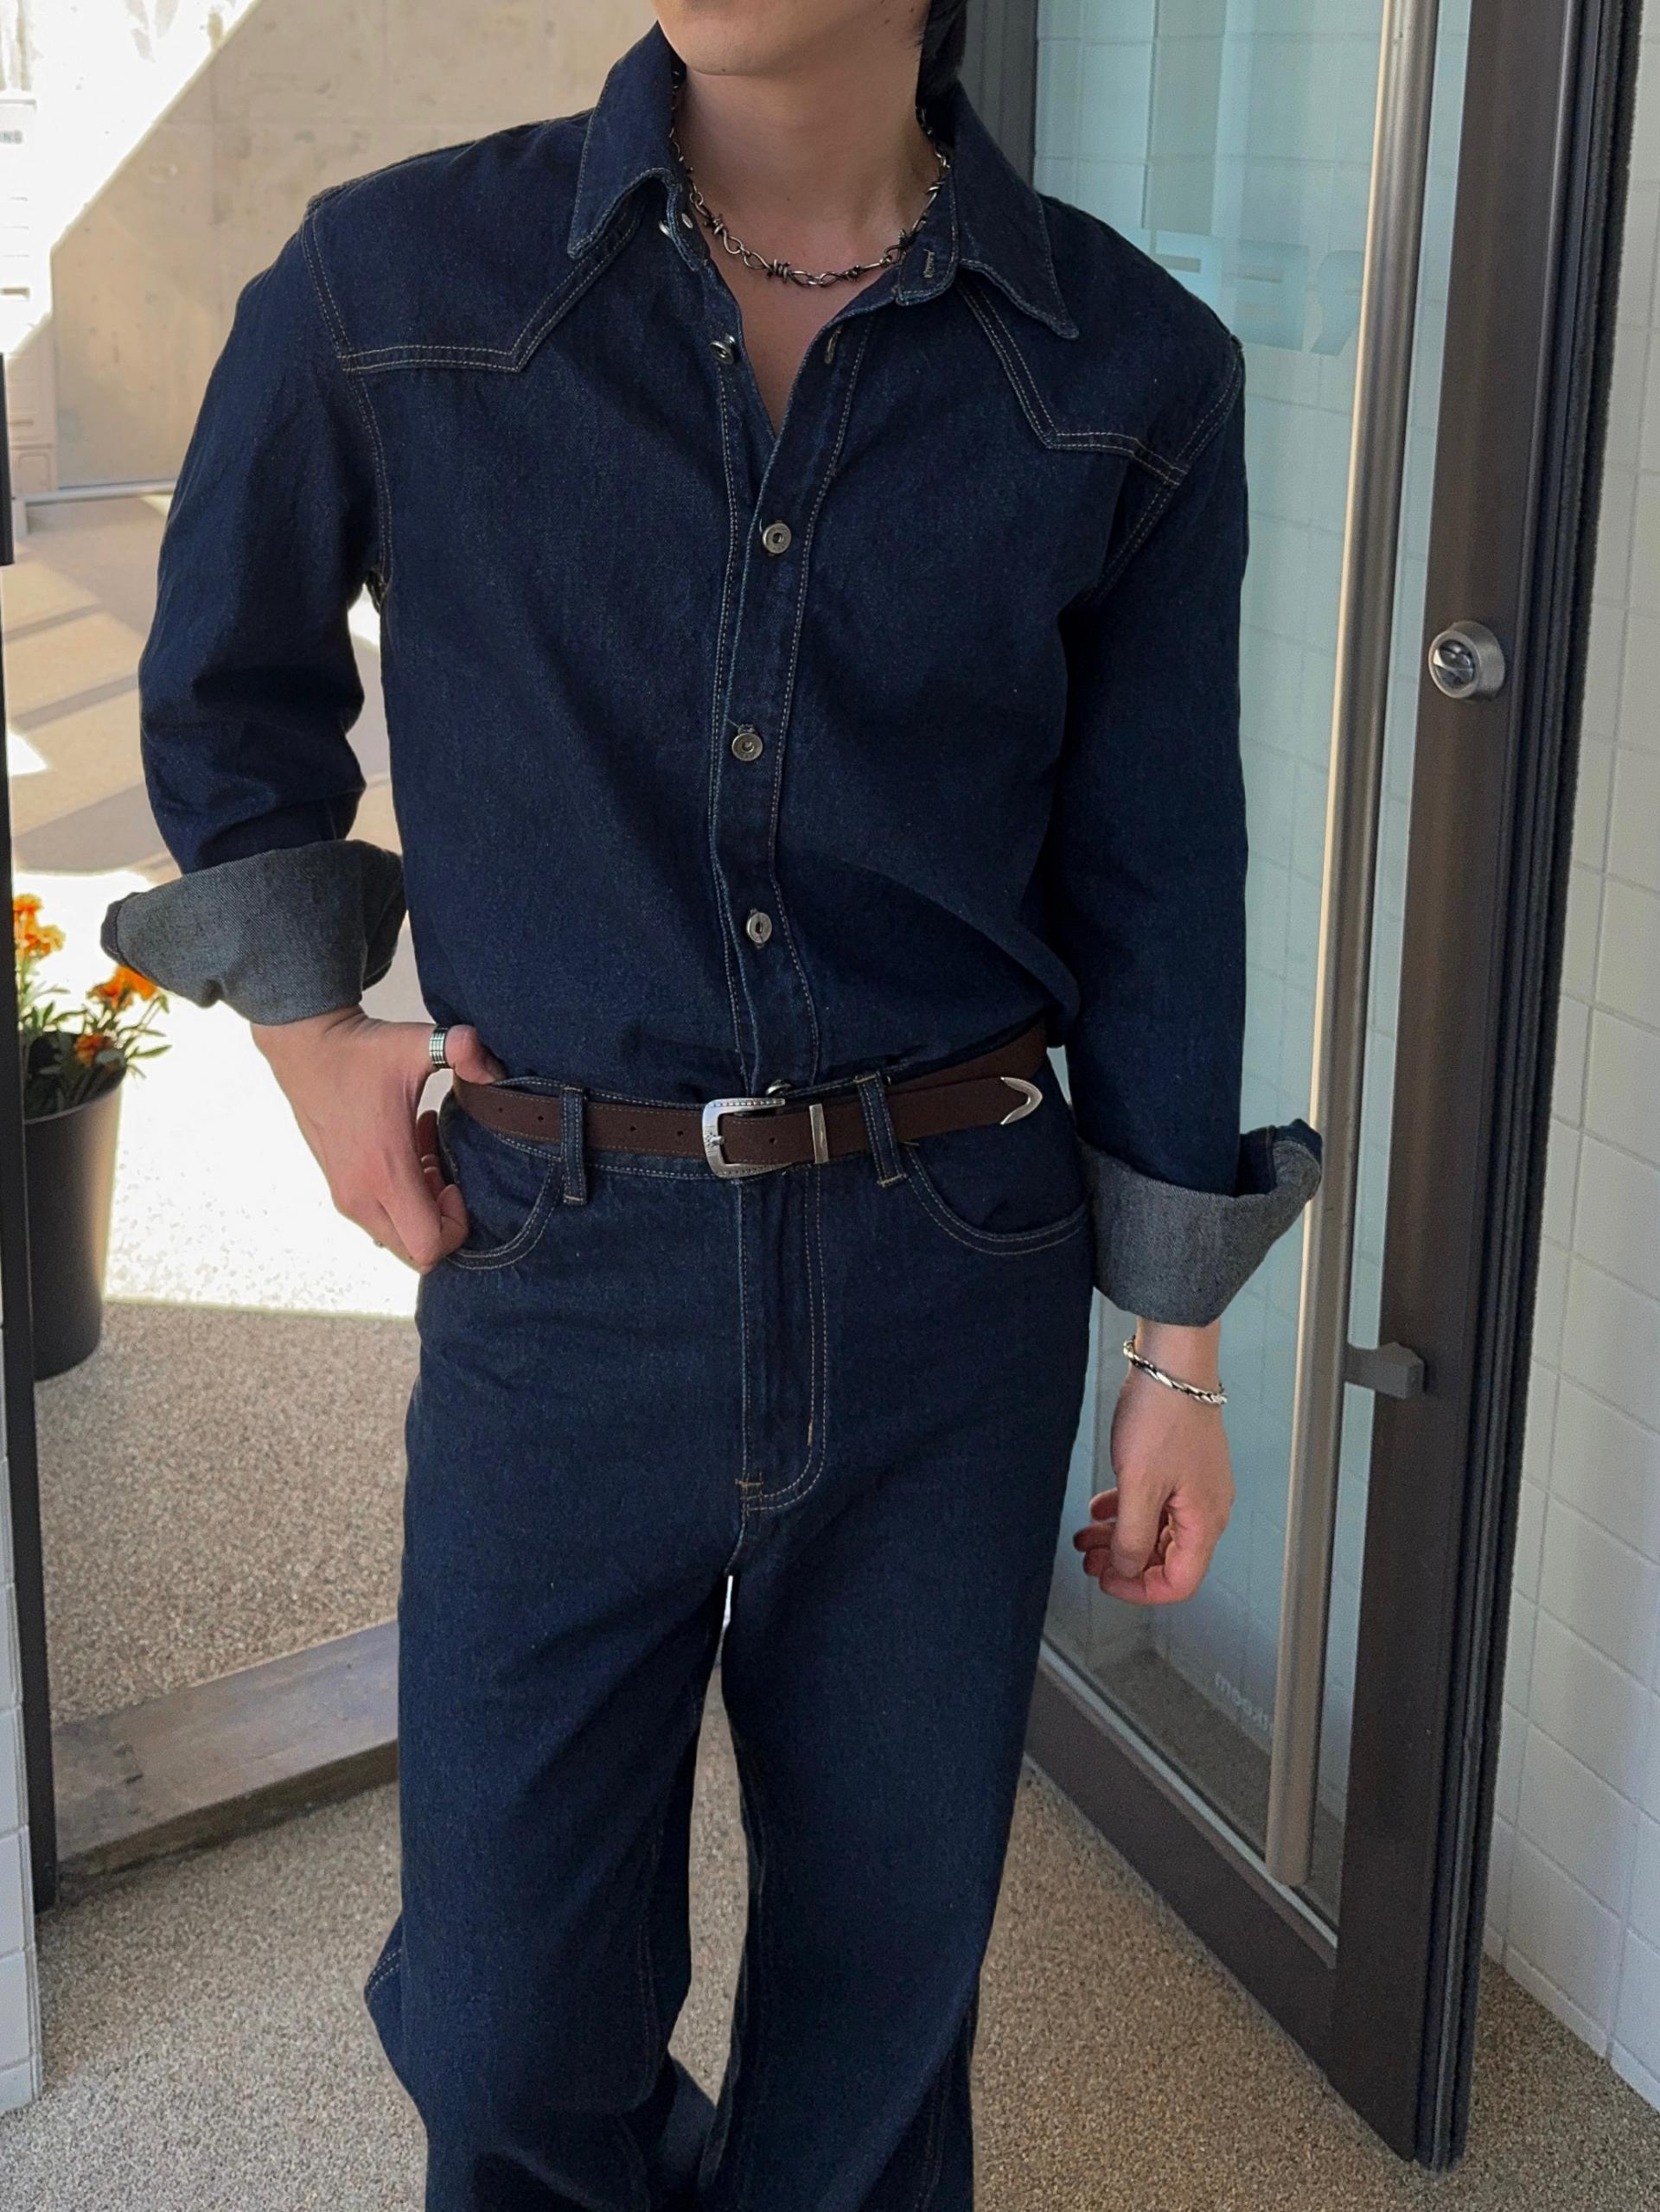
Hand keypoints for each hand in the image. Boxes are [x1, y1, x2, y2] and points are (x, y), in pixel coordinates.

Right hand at [249, 1006, 506, 1269]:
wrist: (304, 1046)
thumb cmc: (358, 1050)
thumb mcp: (416, 1044)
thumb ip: (464, 1050)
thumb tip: (493, 1069)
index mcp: (384, 1174)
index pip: (429, 1247)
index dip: (457, 1225)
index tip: (457, 1183)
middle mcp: (360, 1195)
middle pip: (415, 1252)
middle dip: (441, 1221)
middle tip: (443, 1172)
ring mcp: (345, 1194)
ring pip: (397, 1235)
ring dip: (422, 1205)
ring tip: (426, 1154)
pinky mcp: (338, 1185)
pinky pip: (378, 1215)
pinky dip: (401, 1196)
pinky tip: (408, 1150)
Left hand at [1072, 1324, 1233, 1604]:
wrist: (1170, 1363)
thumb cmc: (1163, 1414)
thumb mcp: (1139, 1484)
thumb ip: (1133, 1536)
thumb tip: (1127, 1569)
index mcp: (1204, 1520)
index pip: (1179, 1581)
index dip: (1140, 1590)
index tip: (1108, 1581)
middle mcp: (1205, 1508)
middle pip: (1166, 1558)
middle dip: (1125, 1563)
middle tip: (1091, 1561)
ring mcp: (1193, 1487)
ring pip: (1155, 1530)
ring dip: (1120, 1537)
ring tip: (1088, 1537)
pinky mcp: (1179, 1467)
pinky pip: (1153, 1503)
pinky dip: (1126, 1511)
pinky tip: (1102, 1507)